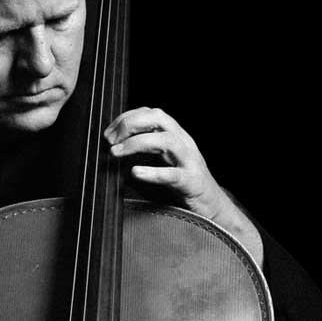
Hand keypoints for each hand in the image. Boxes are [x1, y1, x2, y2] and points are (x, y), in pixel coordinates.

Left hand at [105, 107, 262, 261]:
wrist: (213, 206)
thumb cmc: (184, 184)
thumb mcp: (164, 161)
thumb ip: (145, 151)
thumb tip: (113, 148)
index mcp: (176, 135)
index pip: (151, 113)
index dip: (127, 117)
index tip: (109, 131)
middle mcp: (184, 142)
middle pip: (158, 118)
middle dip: (130, 124)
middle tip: (110, 139)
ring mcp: (189, 161)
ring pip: (165, 140)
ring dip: (136, 143)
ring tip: (116, 153)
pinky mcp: (191, 182)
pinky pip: (172, 174)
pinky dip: (152, 172)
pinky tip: (135, 172)